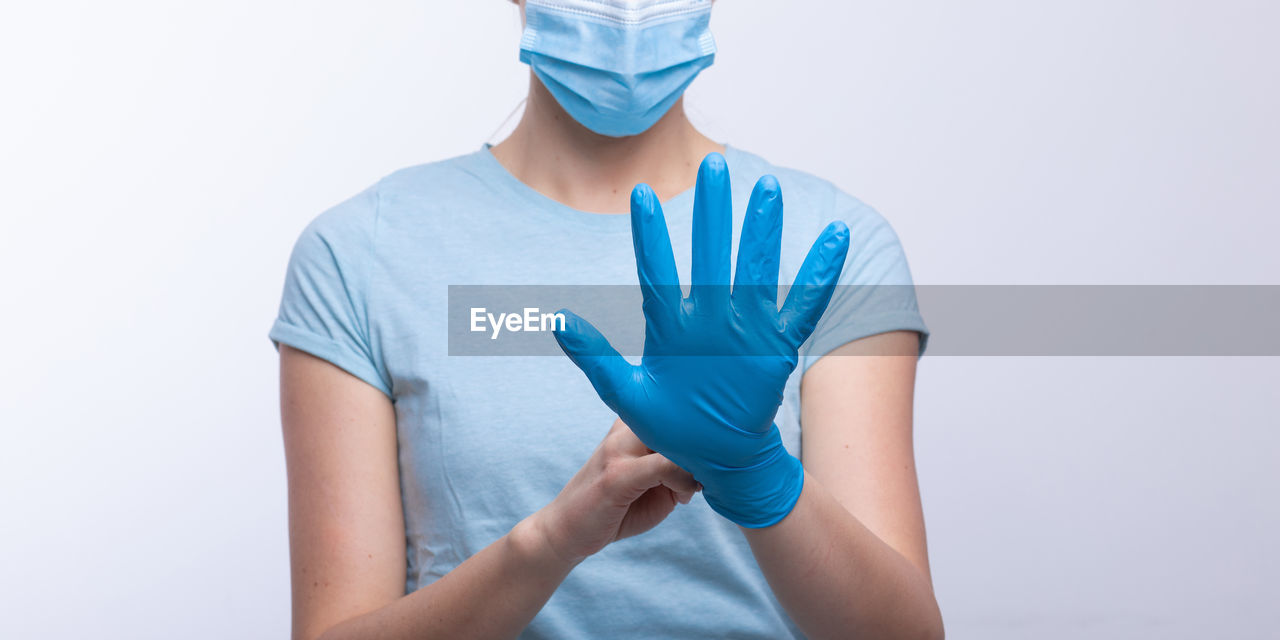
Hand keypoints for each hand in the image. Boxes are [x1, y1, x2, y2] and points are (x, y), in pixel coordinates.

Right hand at [526, 418, 700, 564]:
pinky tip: (685, 495)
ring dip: (696, 460)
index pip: (676, 410)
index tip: (719, 456)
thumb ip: (679, 476)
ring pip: (673, 437)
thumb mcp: (653, 490)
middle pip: (677, 416)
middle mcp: (624, 429)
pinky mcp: (617, 475)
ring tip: (701, 481)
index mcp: (631, 425)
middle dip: (704, 442)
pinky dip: (684, 479)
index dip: (704, 431)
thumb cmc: (613, 510)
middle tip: (716, 467)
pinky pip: (663, 466)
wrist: (566, 532)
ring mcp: (618, 450)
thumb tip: (705, 473)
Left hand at [553, 152, 849, 527]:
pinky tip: (835, 238)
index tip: (641, 194)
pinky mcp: (776, 347)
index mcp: (670, 326)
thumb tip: (556, 319)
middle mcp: (709, 317)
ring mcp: (745, 329)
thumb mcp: (626, 394)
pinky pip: (803, 307)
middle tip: (714, 162)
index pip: (656, 271)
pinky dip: (820, 275)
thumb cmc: (670, 427)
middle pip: (711, 254)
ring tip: (767, 188)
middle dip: (713, 210)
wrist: (715, 456)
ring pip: (755, 270)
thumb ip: (593, 357)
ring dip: (761, 230)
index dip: (649, 234)